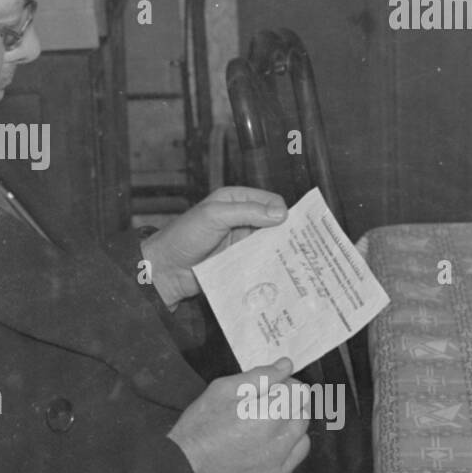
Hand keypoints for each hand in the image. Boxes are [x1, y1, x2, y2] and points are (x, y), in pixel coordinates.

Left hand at [141, 186, 287, 306]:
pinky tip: (282, 273)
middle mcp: (240, 219)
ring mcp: (240, 241)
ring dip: (280, 251)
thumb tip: (280, 214)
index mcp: (235, 200)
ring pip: (269, 244)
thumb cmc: (183, 237)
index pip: (270, 201)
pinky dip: (270, 265)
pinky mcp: (239, 261)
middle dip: (286, 233)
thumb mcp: (214, 216)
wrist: (166, 269)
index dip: (283, 212)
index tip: (294, 227)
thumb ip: (246, 212)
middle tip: (305, 246)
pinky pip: (260, 261)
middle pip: (273, 223)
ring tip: (298, 262)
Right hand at [167, 358, 311, 472]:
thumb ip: (259, 376)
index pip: (300, 393)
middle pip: (303, 416)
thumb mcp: (222, 390)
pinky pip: (289, 465)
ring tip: (263, 431)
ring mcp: (278, 470)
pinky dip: (280, 456)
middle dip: (288, 407)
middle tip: (264, 407)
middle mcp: (278, 446)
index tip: (272, 388)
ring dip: (289, 432)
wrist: (184, 470)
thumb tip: (286, 365)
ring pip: (302, 441)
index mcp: (267, 416)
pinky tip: (257, 452)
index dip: (286, 386)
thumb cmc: (199, 427)